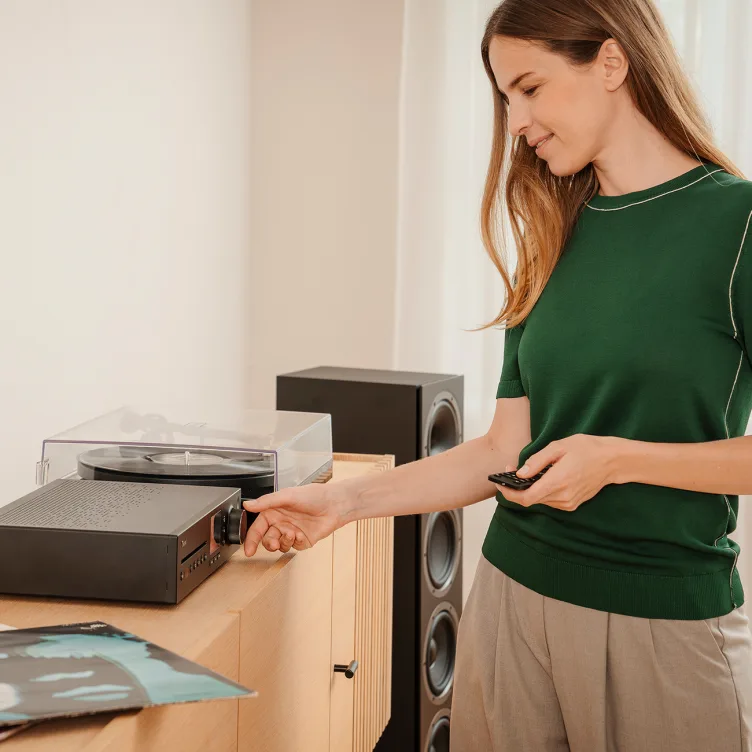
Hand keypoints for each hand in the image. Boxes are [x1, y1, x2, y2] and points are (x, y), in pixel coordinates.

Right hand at [242, 482, 348, 556]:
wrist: (334, 504)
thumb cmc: (313, 495)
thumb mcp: (287, 496)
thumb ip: (266, 502)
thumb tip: (248, 504)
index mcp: (274, 512)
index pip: (257, 528)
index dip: (251, 540)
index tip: (248, 550)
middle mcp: (281, 522)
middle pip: (267, 540)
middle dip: (268, 543)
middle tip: (273, 542)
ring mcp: (292, 532)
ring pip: (280, 546)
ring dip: (283, 542)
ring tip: (291, 534)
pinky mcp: (303, 540)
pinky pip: (294, 547)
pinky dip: (295, 542)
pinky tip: (300, 534)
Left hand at [493, 434, 618, 511]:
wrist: (612, 461)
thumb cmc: (586, 449)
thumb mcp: (559, 447)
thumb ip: (537, 461)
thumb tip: (520, 473)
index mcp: (557, 482)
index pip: (525, 498)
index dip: (509, 493)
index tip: (499, 482)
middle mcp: (562, 497)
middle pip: (530, 500)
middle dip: (516, 487)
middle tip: (510, 469)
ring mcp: (568, 503)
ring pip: (539, 500)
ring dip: (528, 489)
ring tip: (524, 472)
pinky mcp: (572, 504)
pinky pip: (549, 500)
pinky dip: (540, 491)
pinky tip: (540, 478)